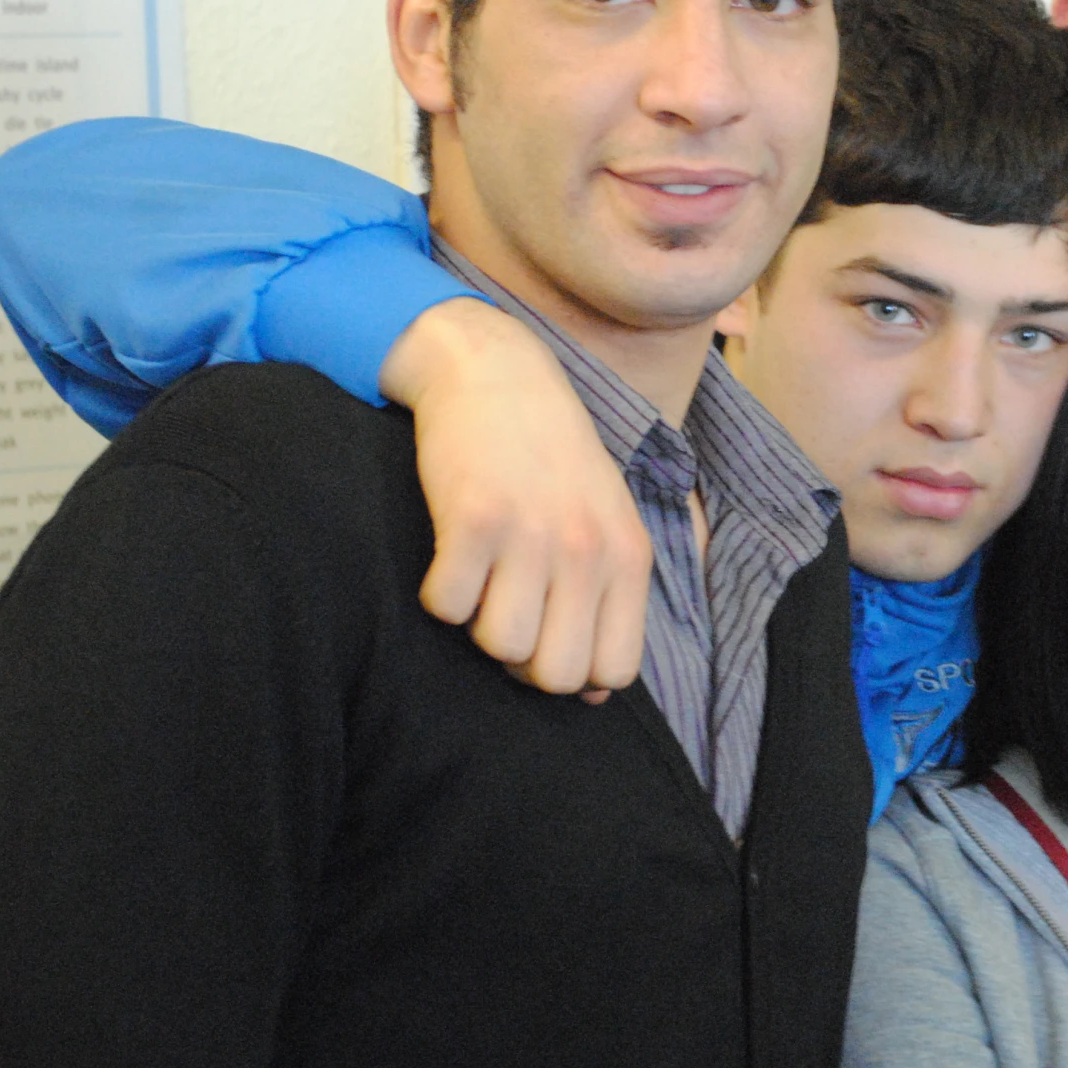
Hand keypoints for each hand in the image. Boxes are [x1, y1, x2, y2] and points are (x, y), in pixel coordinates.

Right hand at [379, 298, 651, 695]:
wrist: (496, 374)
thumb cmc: (551, 460)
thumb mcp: (604, 521)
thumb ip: (609, 601)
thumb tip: (597, 693)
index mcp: (628, 556)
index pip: (614, 669)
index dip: (575, 671)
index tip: (551, 635)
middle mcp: (587, 549)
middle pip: (553, 673)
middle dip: (522, 659)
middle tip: (507, 609)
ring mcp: (532, 533)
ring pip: (498, 645)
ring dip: (478, 623)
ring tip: (483, 577)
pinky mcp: (472, 517)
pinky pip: (445, 606)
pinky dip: (438, 593)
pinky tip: (451, 554)